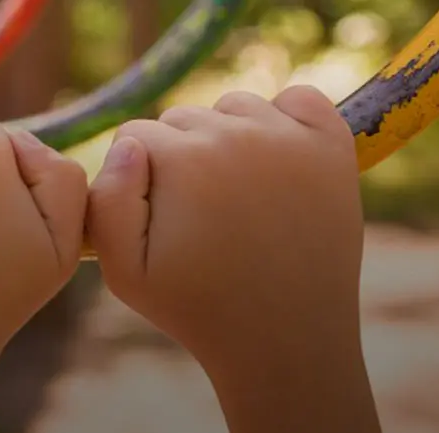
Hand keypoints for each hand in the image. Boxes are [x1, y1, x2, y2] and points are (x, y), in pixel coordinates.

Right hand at [87, 86, 378, 432]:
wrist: (286, 340)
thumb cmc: (196, 307)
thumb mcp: (123, 270)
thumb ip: (105, 200)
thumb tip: (127, 144)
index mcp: (184, 159)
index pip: (136, 135)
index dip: (139, 179)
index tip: (161, 221)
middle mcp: (239, 134)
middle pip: (184, 118)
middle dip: (180, 157)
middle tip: (200, 217)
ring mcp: (291, 138)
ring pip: (235, 106)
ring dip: (227, 136)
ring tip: (235, 195)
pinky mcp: (334, 146)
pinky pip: (300, 98)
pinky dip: (286, 118)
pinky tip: (277, 162)